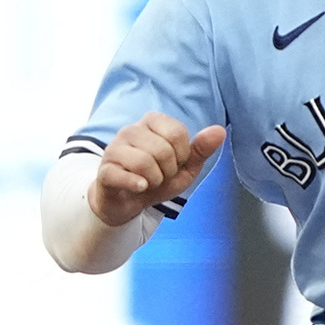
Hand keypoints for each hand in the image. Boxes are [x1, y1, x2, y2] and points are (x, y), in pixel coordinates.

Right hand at [90, 113, 225, 227]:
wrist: (128, 202)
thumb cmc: (158, 179)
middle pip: (162, 149)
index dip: (182, 156)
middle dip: (167, 171)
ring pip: (143, 162)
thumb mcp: (185, 166)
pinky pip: (122, 175)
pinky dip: (135, 185)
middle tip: (159, 175)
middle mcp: (131, 130)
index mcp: (152, 122)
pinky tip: (139, 187)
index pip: (177, 133)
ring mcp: (114, 148)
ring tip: (148, 181)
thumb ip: (201, 149)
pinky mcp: (104, 170)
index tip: (174, 163)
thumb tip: (220, 130)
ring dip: (154, 180)